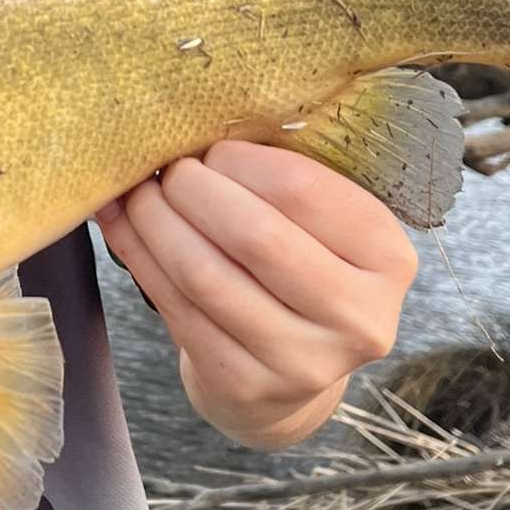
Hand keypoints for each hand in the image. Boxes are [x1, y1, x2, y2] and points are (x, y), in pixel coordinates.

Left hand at [95, 139, 417, 448]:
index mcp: (387, 256)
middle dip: (193, 190)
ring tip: (138, 194)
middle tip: (165, 170)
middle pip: (254, 235)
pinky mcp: (245, 386)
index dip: (241, 161)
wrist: (289, 372)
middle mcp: (358, 316)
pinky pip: (178, 309)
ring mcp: (303, 361)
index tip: (210, 150)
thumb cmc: (301, 269)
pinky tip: (122, 228)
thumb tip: (194, 124)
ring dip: (156, 224)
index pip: (303, 190)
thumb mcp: (322, 225)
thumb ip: (284, 180)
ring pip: (206, 275)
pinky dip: (140, 259)